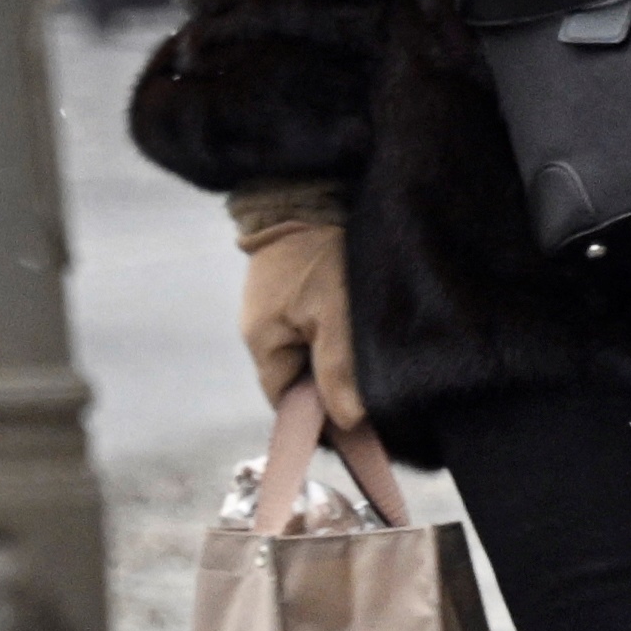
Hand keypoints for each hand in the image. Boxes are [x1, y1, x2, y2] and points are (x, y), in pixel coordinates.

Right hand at [236, 218, 367, 432]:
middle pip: (294, 379)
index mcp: (262, 340)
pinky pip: (308, 329)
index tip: (353, 436)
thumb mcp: (335, 315)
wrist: (308, 194)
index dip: (315, 421)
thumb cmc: (319, 254)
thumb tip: (346, 419)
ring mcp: (271, 309)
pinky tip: (355, 342)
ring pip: (304, 354)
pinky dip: (330, 341)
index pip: (284, 400)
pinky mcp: (288, 291)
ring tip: (369, 378)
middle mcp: (259, 328)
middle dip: (326, 394)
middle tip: (371, 409)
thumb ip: (338, 368)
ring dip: (331, 366)